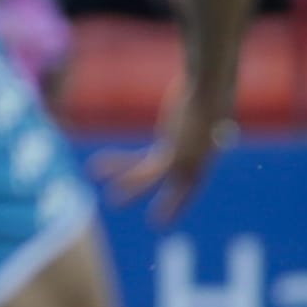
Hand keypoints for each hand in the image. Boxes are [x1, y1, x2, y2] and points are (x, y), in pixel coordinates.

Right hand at [91, 86, 232, 223]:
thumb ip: (198, 98)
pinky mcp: (173, 156)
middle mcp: (200, 158)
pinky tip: (95, 169)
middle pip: (185, 188)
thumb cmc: (211, 82)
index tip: (181, 191)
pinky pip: (143, 170)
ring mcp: (187, 160)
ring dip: (132, 193)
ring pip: (155, 182)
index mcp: (209, 145)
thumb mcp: (206, 95)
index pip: (197, 169)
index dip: (187, 183)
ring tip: (112, 203)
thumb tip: (196, 84)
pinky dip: (119, 170)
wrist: (210, 86)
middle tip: (159, 224)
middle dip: (173, 205)